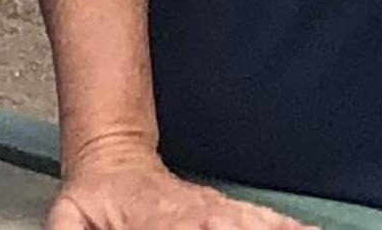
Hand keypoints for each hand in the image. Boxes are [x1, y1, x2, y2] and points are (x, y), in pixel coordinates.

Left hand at [50, 143, 296, 229]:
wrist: (111, 158)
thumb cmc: (92, 200)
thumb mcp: (71, 219)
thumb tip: (76, 229)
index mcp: (161, 219)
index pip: (190, 226)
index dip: (215, 226)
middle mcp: (197, 214)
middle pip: (236, 225)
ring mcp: (216, 211)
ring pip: (256, 223)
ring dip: (282, 229)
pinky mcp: (227, 214)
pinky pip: (265, 221)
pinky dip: (289, 226)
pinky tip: (310, 229)